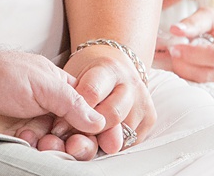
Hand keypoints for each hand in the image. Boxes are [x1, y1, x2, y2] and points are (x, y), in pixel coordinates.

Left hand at [0, 37, 105, 158]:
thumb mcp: (43, 81)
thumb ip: (73, 103)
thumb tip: (99, 122)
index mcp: (62, 90)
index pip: (92, 112)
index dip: (103, 127)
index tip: (110, 141)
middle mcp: (53, 110)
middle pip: (82, 135)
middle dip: (83, 143)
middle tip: (73, 144)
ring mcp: (38, 127)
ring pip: (64, 149)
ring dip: (61, 149)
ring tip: (48, 141)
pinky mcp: (22, 143)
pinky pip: (42, 156)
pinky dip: (40, 152)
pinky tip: (27, 140)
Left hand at [63, 42, 156, 156]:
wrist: (113, 69)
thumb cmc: (87, 75)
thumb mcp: (72, 77)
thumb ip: (72, 101)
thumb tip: (74, 137)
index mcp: (108, 68)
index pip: (92, 93)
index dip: (75, 111)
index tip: (63, 120)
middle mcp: (130, 83)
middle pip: (112, 116)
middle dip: (90, 129)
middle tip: (76, 130)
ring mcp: (143, 101)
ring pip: (124, 134)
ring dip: (102, 141)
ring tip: (89, 134)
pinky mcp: (150, 118)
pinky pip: (131, 143)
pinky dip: (114, 144)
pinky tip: (103, 135)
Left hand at [162, 9, 213, 83]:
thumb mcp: (207, 17)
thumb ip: (192, 22)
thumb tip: (175, 29)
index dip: (193, 54)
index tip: (175, 48)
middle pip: (210, 72)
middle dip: (187, 65)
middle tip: (172, 54)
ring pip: (206, 80)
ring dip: (187, 71)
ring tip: (175, 59)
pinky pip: (206, 82)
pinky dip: (192, 74)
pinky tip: (183, 66)